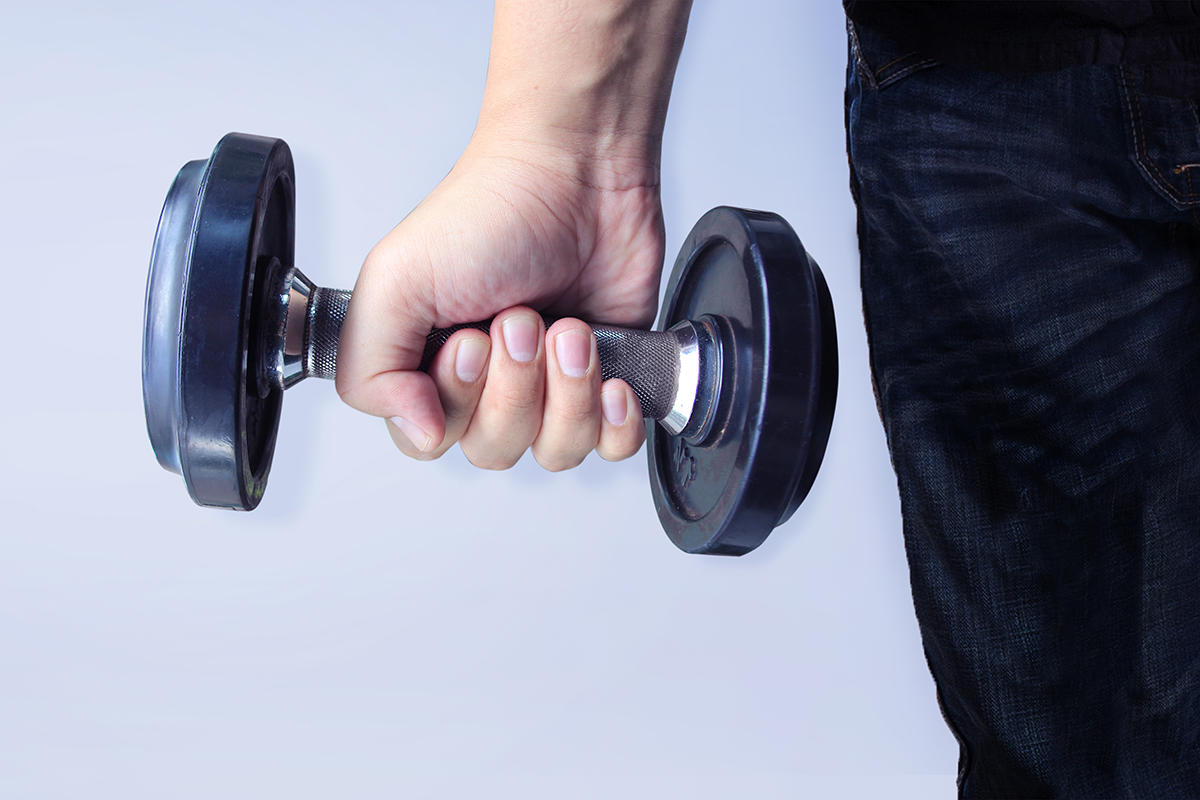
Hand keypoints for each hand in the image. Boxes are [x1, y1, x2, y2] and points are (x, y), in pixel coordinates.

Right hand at [335, 0, 689, 470]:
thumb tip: (415, 431)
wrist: (580, 172)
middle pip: (496, 450)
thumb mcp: (395, 280)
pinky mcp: (608, 382)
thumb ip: (368, 368)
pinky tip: (612, 375)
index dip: (458, 402)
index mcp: (427, 366)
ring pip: (556, 452)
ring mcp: (551, 388)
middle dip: (516, 386)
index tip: (472, 342)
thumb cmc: (492, 210)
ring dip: (568, 391)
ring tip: (571, 329)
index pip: (431, 439)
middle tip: (522, 319)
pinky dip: (615, 421)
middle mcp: (488, 385)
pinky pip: (614, 447)